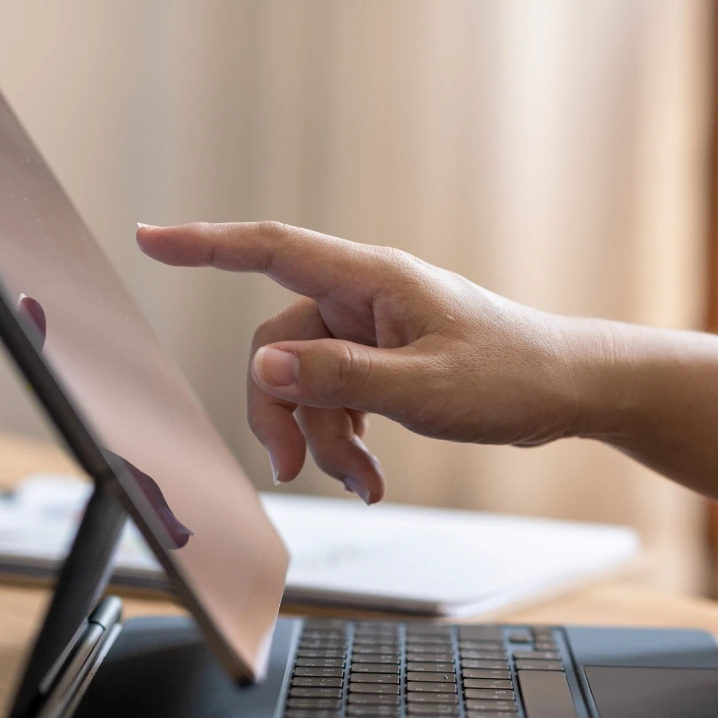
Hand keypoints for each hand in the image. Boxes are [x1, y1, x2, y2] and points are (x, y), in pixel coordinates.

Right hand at [136, 221, 599, 501]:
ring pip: (306, 382)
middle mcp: (363, 297)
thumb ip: (340, 378)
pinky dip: (344, 438)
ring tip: (362, 479)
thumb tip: (265, 368)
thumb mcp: (423, 387)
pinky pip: (336, 396)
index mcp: (370, 280)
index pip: (269, 248)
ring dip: (321, 437)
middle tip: (296, 470)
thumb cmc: (512, 375)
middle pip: (278, 346)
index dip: (203, 244)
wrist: (568, 389)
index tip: (148, 238)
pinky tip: (370, 473)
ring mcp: (373, 330)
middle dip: (282, 412)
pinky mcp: (385, 361)